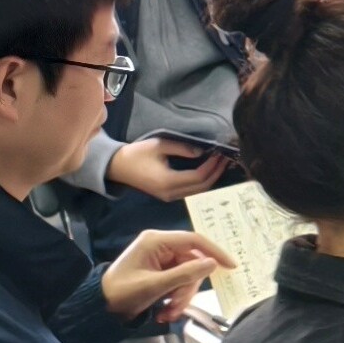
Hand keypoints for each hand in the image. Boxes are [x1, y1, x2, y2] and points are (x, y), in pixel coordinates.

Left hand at [101, 226, 230, 324]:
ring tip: (168, 313)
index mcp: (155, 241)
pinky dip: (175, 298)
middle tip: (177, 307)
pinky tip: (164, 312)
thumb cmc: (122, 293)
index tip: (230, 266)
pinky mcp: (160, 272)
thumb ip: (185, 274)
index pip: (193, 241)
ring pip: (187, 276)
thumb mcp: (155, 285)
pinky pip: (179, 282)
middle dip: (187, 288)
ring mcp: (160, 259)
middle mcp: (160, 246)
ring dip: (181, 297)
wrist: (99, 308)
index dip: (214, 252)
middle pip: (192, 263)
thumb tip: (212, 264)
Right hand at [106, 136, 227, 198]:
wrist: (116, 167)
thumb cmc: (136, 154)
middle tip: (226, 158)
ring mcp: (169, 197)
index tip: (221, 154)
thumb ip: (182, 148)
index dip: (212, 166)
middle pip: (201, 187)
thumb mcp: (159, 145)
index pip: (198, 177)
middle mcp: (170, 193)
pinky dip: (202, 181)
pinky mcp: (168, 195)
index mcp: (167, 181)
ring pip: (198, 191)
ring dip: (211, 178)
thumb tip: (202, 152)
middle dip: (216, 173)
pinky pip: (190, 191)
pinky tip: (208, 170)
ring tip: (221, 163)